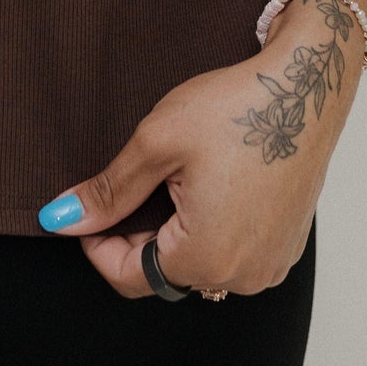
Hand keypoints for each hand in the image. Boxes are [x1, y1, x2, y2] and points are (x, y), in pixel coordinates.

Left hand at [40, 11, 354, 297]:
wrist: (304, 87)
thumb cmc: (235, 110)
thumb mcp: (156, 144)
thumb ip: (109, 191)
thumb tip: (61, 219)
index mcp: (206, 259)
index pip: (128, 278)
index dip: (96, 245)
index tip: (85, 208)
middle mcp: (244, 276)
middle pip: (164, 273)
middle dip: (135, 234)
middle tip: (130, 180)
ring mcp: (270, 264)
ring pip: (198, 263)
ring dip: (173, 232)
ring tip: (171, 177)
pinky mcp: (285, 245)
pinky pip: (232, 252)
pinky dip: (210, 228)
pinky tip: (207, 183)